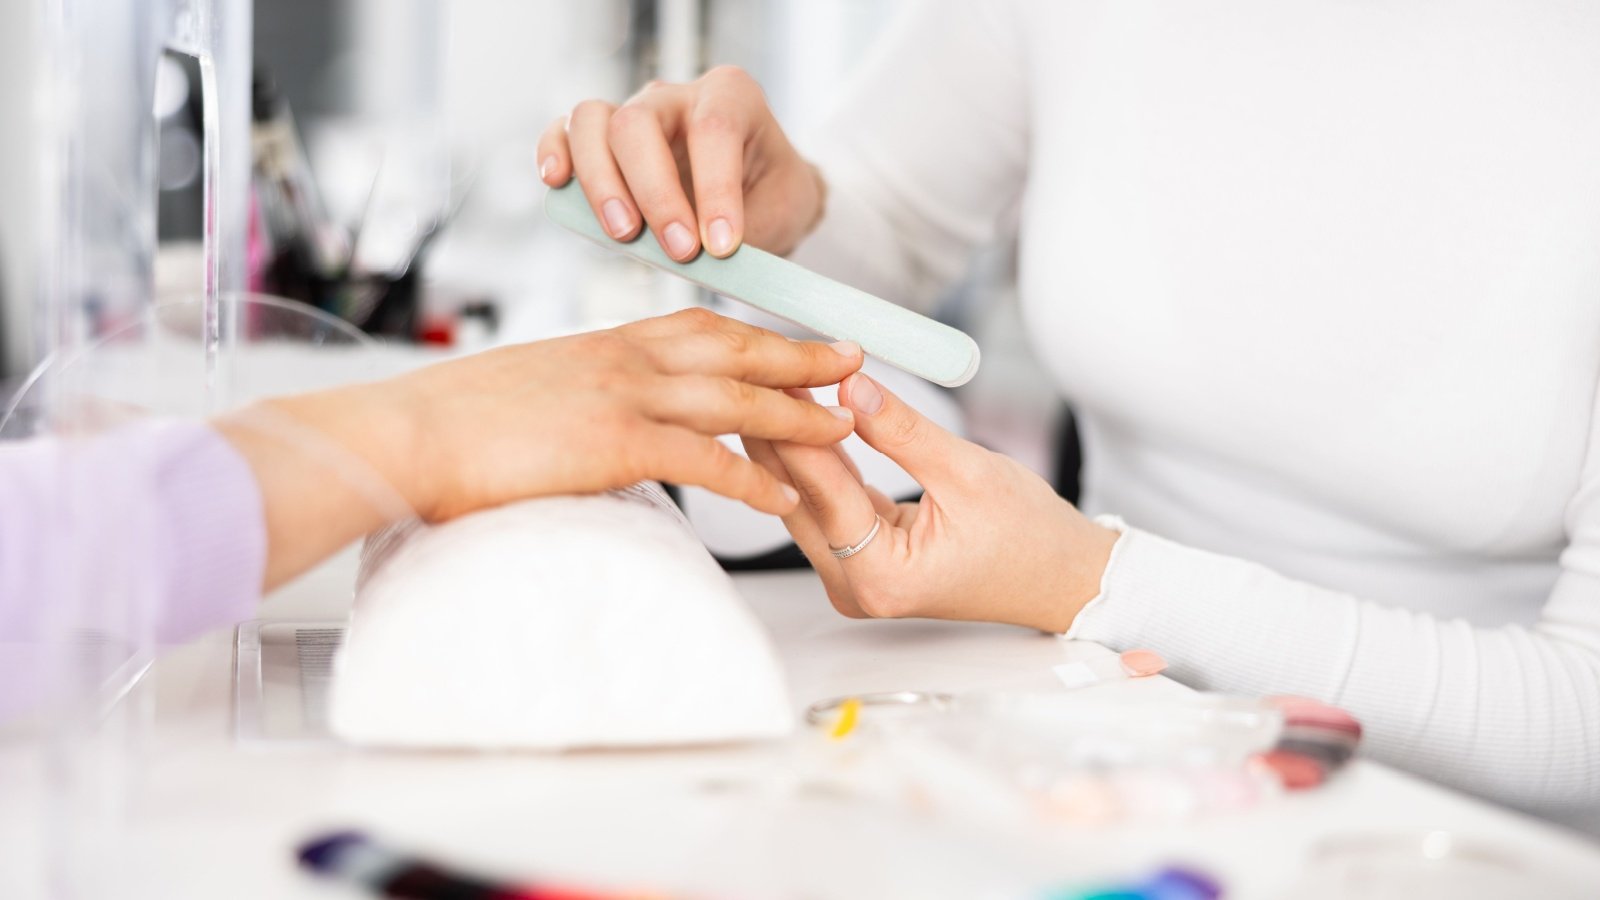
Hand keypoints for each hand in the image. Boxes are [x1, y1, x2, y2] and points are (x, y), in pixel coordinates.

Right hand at [220, 308, 863, 588]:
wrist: (405, 433)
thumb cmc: (453, 424)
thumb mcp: (529, 392)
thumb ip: (577, 397)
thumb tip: (597, 423)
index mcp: (604, 344)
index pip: (698, 326)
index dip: (755, 332)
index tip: (795, 339)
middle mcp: (623, 359)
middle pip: (734, 347)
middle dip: (800, 355)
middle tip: (854, 360)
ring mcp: (622, 396)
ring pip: (734, 397)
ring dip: (797, 413)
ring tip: (846, 427)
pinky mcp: (613, 441)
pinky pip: (704, 459)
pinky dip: (751, 479)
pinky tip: (784, 499)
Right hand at [537, 66, 823, 261]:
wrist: (759, 195)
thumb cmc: (772, 196)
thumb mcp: (786, 211)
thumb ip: (750, 230)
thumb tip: (710, 260)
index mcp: (731, 97)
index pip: (714, 129)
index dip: (714, 190)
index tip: (720, 246)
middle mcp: (675, 97)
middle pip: (639, 124)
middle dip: (655, 193)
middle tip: (678, 250)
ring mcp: (632, 112)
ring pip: (593, 123)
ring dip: (602, 183)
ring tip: (623, 234)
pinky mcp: (600, 138)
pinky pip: (564, 131)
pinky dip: (554, 154)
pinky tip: (558, 185)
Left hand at [744, 374, 1118, 632]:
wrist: (1060, 578)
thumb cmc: (1030, 539)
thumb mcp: (968, 472)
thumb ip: (901, 430)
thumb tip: (851, 386)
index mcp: (881, 576)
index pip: (824, 491)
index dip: (799, 426)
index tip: (779, 377)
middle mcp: (856, 586)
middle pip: (801, 497)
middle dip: (783, 431)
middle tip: (765, 371)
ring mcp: (854, 576)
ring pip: (808, 498)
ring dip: (796, 442)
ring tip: (778, 382)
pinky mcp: (859, 560)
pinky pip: (829, 502)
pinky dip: (821, 459)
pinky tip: (805, 414)